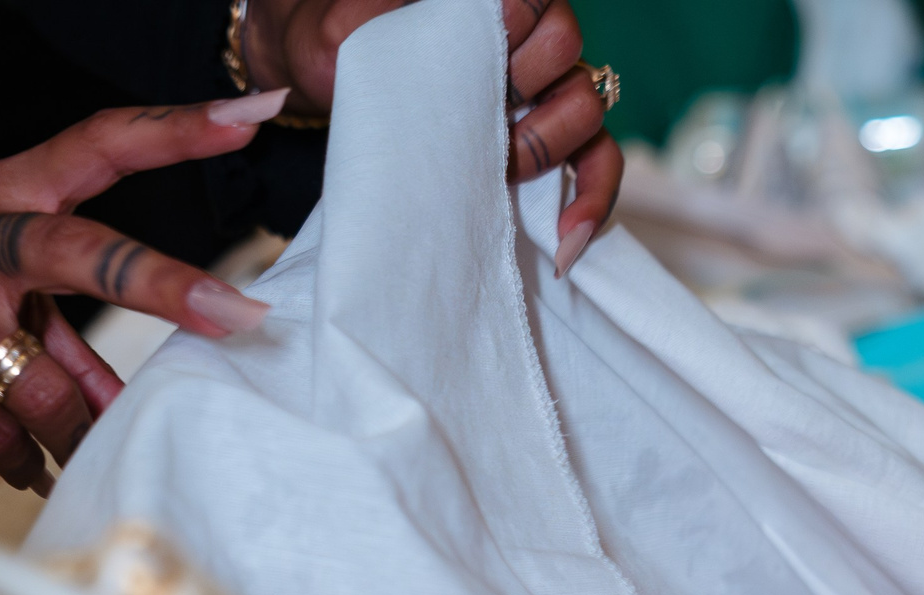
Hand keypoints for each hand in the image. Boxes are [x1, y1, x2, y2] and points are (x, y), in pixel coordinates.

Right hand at [0, 100, 284, 493]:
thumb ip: (59, 333)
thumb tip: (122, 410)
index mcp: (7, 195)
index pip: (101, 146)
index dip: (177, 129)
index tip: (255, 113)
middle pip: (85, 253)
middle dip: (166, 286)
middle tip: (240, 316)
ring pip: (48, 389)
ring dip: (81, 432)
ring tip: (84, 447)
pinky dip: (25, 458)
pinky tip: (30, 463)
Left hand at [241, 0, 622, 265]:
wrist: (326, 88)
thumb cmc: (334, 48)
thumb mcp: (338, 31)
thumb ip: (368, 19)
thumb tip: (400, 28)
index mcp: (485, 0)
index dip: (515, 24)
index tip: (478, 53)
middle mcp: (526, 39)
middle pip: (568, 52)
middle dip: (525, 92)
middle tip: (473, 122)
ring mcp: (541, 93)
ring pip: (586, 111)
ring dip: (546, 149)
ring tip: (498, 176)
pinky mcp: (547, 145)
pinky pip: (597, 165)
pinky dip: (591, 201)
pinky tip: (565, 242)